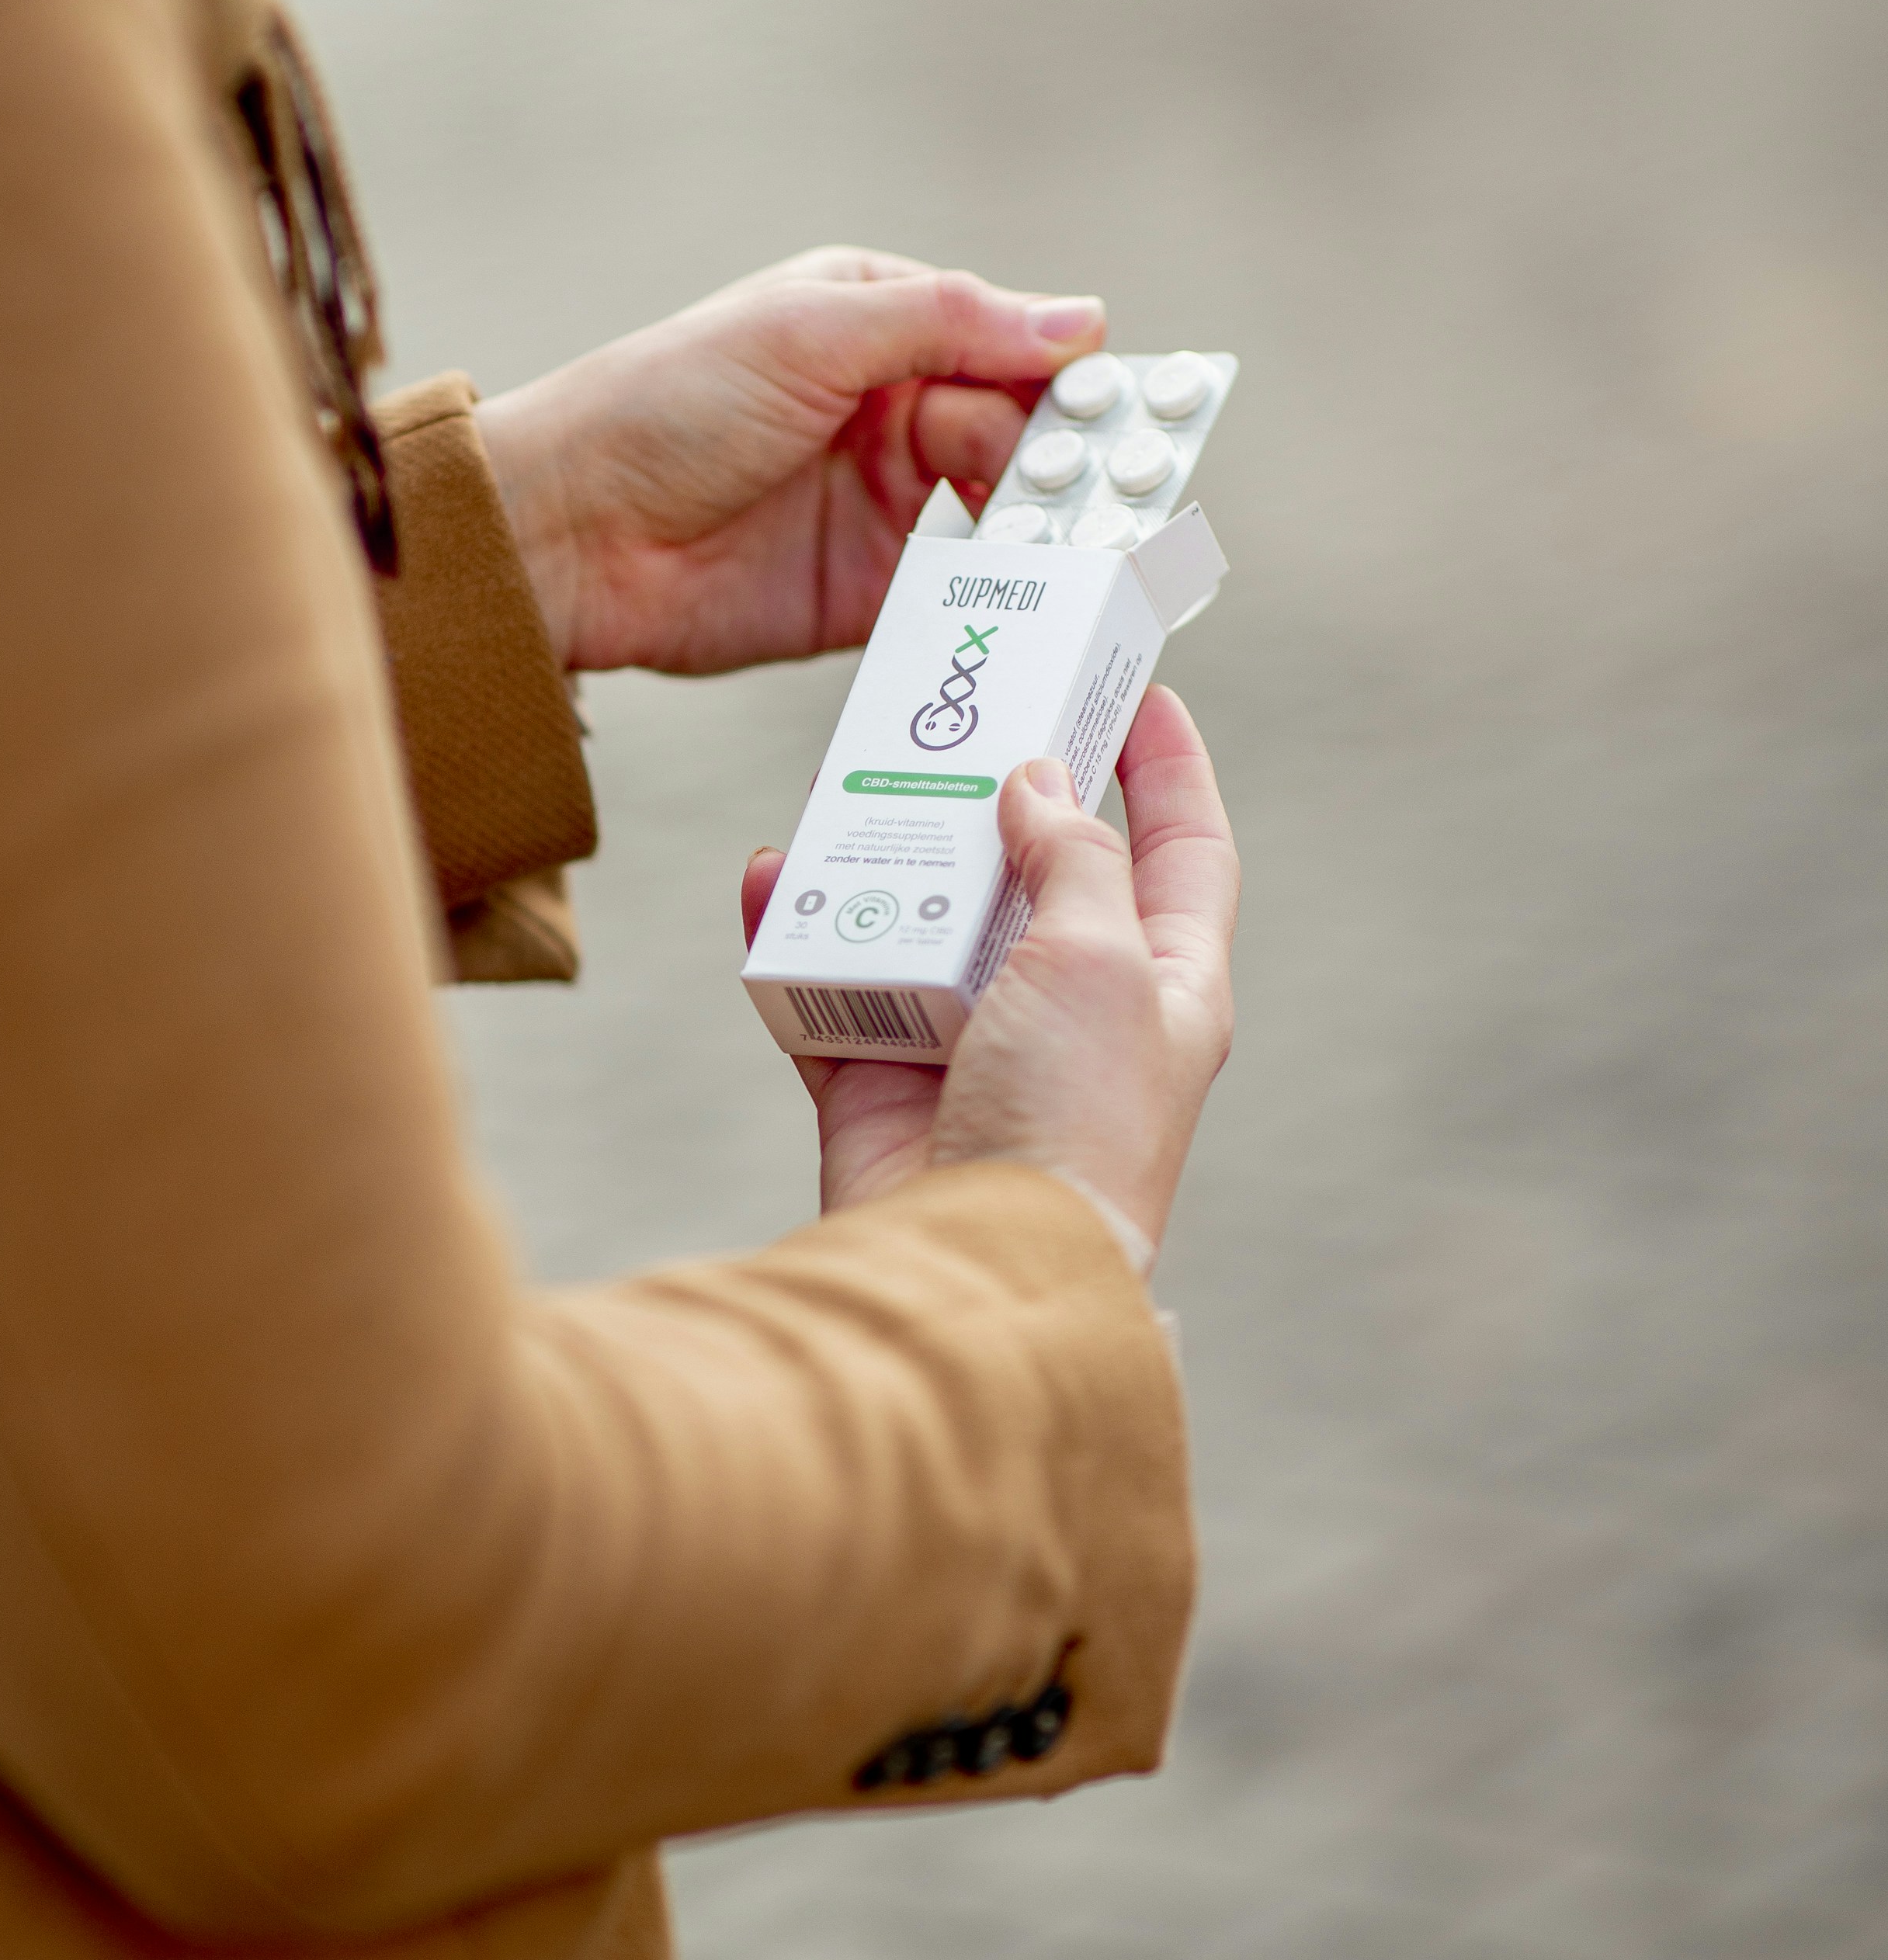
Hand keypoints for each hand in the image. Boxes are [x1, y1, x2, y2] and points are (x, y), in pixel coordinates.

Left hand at [475, 246, 1104, 675]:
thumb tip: (1082, 323)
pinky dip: (1004, 606)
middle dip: (1074, 473)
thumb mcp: (810, 332)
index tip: (1142, 423)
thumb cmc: (668, 403)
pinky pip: (961, 600)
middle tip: (1123, 509)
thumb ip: (947, 322)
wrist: (567, 533)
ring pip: (1008, 523)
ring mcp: (888, 509)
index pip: (1016, 347)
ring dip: (1053, 542)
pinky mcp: (868, 598)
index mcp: (883, 325)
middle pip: (1027, 442)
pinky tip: (1047, 616)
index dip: (1079, 385)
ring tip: (1100, 566)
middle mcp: (897, 414)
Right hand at [741, 687, 1238, 1258]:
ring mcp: (975, 1047)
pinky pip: (835, 986)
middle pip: (1038, 872)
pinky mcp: (881, 1084)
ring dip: (885, 852)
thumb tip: (1038, 785)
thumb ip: (1074, 857)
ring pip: (927, 918)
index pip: (1186, 851)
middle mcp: (1076, 1010)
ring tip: (844, 787)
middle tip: (953, 718)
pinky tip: (773, 881)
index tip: (1142, 691)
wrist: (975, 1268)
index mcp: (1166, 985)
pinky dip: (799, 934)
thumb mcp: (1103, 958)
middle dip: (993, 795)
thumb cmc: (1072, 1122)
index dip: (1170, 768)